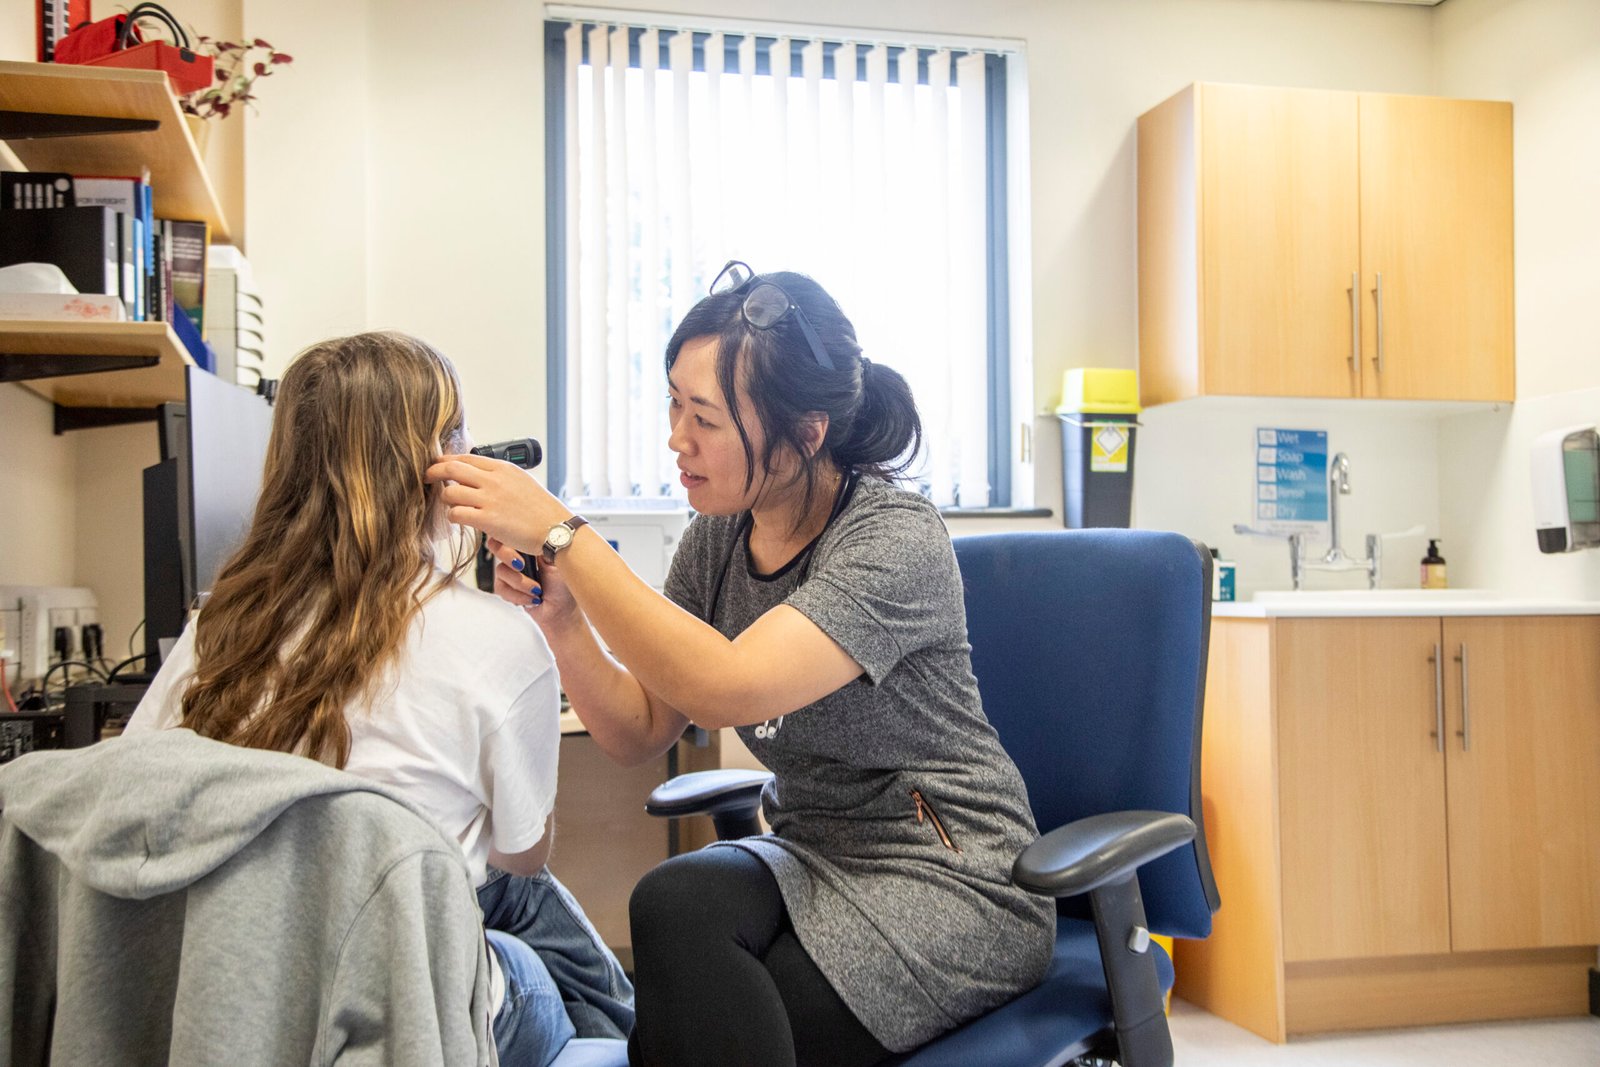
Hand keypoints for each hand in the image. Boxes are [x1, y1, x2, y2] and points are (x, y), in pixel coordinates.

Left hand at [426, 453, 568, 555]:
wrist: (556, 528)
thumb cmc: (542, 509)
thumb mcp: (522, 482)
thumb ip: (500, 477)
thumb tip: (480, 477)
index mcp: (503, 468)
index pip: (465, 457)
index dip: (446, 461)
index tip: (437, 465)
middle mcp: (494, 480)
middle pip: (451, 469)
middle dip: (433, 472)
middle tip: (426, 478)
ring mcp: (490, 499)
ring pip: (450, 493)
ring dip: (445, 500)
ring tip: (450, 505)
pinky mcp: (488, 520)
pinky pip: (456, 514)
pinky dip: (453, 516)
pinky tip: (458, 519)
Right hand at [485, 537, 580, 626]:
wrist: (562, 611)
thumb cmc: (564, 585)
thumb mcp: (556, 560)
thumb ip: (537, 546)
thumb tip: (524, 535)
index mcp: (531, 543)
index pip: (511, 532)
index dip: (509, 537)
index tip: (520, 545)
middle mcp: (519, 555)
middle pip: (497, 545)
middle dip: (509, 557)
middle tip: (521, 566)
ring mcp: (511, 571)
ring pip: (501, 570)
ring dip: (520, 583)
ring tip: (538, 590)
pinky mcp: (506, 587)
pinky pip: (501, 588)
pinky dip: (518, 595)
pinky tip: (532, 598)